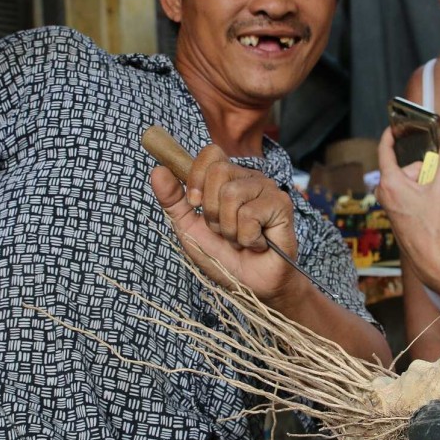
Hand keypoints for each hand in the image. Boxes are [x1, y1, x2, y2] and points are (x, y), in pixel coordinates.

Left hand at [150, 145, 303, 304]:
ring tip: (239, 239)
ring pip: (231, 194)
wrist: (250, 285)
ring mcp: (268, 189)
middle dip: (211, 210)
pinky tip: (256, 243)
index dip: (197, 177)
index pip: (211, 153)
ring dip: (228, 228)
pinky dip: (246, 238)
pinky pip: (249, 215)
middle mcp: (249, 178)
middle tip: (223, 230)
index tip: (195, 204)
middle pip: (218, 171)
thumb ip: (173, 200)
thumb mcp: (189, 228)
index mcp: (229, 178)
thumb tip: (157, 171)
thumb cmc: (223, 256)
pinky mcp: (282, 205)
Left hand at [375, 128, 439, 287]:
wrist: (430, 258)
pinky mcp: (396, 214)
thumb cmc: (433, 226)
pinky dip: (421, 194)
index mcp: (390, 182)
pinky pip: (408, 194)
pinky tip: (434, 205)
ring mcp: (389, 204)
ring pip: (408, 182)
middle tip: (439, 181)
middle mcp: (385, 192)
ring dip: (425, 183)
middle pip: (405, 169)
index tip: (396, 127)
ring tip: (439, 197)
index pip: (385, 151)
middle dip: (424, 170)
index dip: (390, 136)